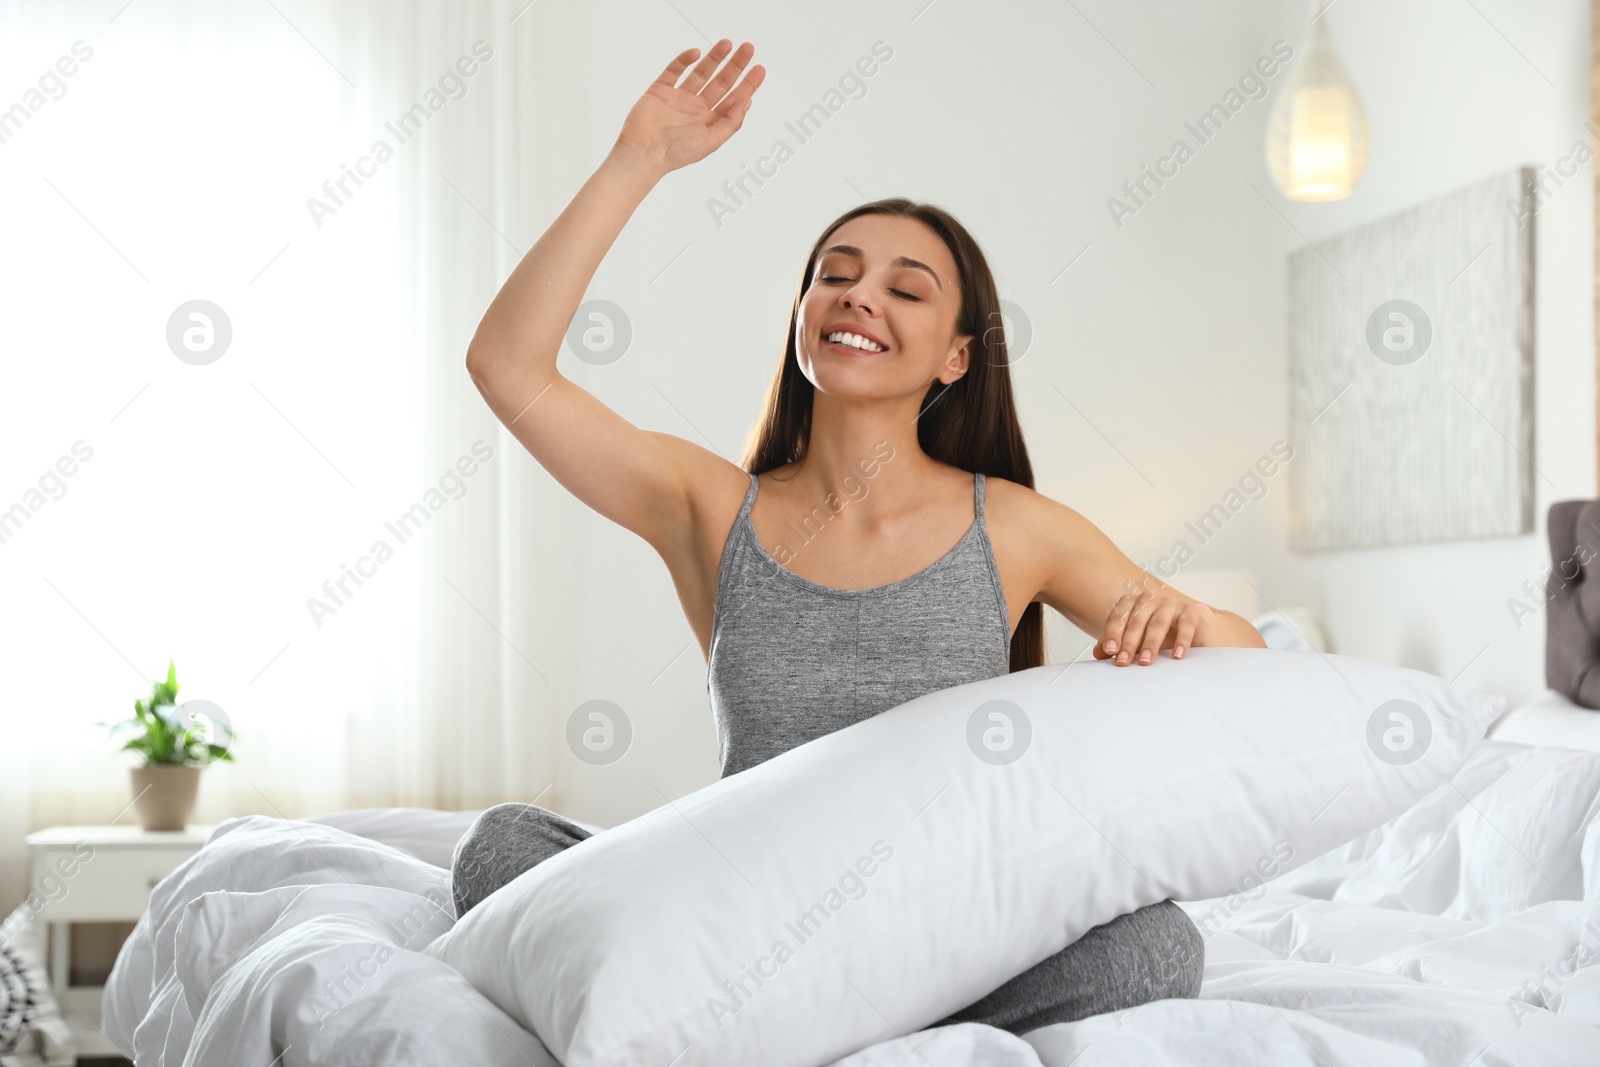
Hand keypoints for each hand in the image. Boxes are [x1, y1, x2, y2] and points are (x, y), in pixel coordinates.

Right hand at [613, 40, 765, 176]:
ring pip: (701, 73)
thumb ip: (731, 121)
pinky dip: (684, 60)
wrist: (644, 152)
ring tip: (727, 43)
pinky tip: (696, 53)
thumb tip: (747, 102)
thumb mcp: (712, 140)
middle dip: (735, 65)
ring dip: (714, 58)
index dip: (747, 84)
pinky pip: (674, 70)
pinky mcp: (660, 90)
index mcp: (710, 122)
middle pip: (721, 82)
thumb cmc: (677, 152)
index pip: (733, 99)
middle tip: (748, 49)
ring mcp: (679, 98)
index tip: (759, 69)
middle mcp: (696, 108)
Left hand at [1092, 588, 1215, 665]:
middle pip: (1137, 620)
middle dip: (1129, 643)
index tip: (1109, 650)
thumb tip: (1098, 654)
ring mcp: (1171, 604)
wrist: (1193, 628)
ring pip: (1158, 623)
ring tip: (1146, 662)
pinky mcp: (1191, 612)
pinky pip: (1186, 625)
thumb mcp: (1136, 641)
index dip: (1113, 633)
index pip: (1119, 615)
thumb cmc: (1159, 634)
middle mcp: (1150, 600)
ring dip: (1151, 644)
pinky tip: (1177, 656)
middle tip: (1124, 661)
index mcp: (1133, 603)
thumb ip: (1117, 645)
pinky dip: (1181, 641)